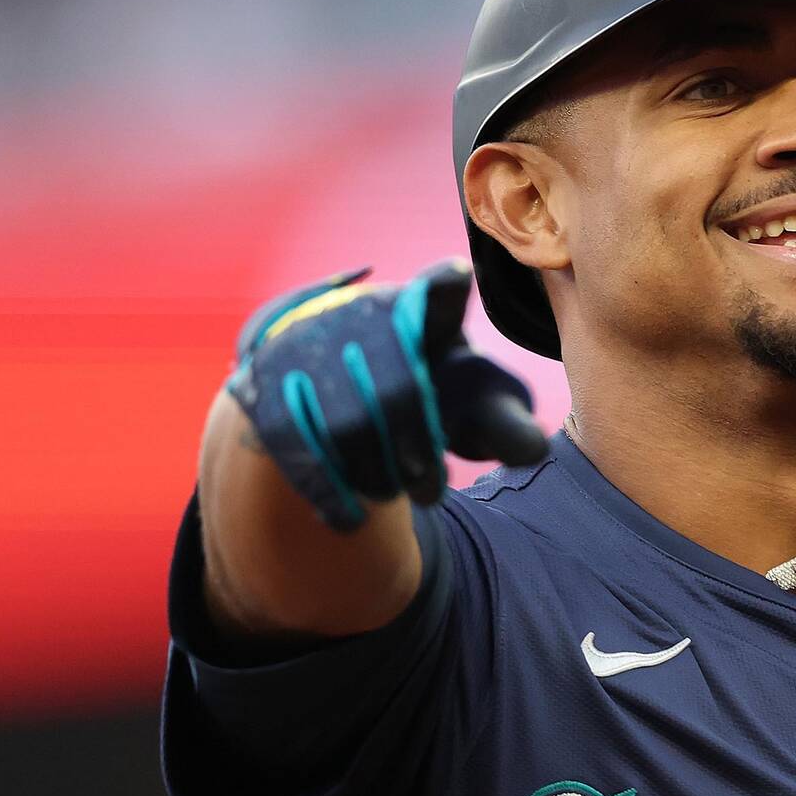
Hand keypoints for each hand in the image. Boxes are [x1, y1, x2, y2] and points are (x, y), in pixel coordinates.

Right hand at [224, 260, 547, 530]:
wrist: (326, 383)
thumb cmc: (422, 392)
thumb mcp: (470, 402)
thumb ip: (504, 423)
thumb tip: (532, 453)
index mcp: (419, 308)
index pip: (439, 289)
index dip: (446, 284)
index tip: (458, 275)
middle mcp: (359, 311)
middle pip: (398, 391)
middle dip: (418, 450)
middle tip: (433, 491)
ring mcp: (305, 342)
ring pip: (346, 424)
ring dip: (376, 473)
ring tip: (396, 494)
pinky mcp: (263, 381)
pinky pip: (295, 443)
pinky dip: (326, 489)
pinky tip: (351, 521)